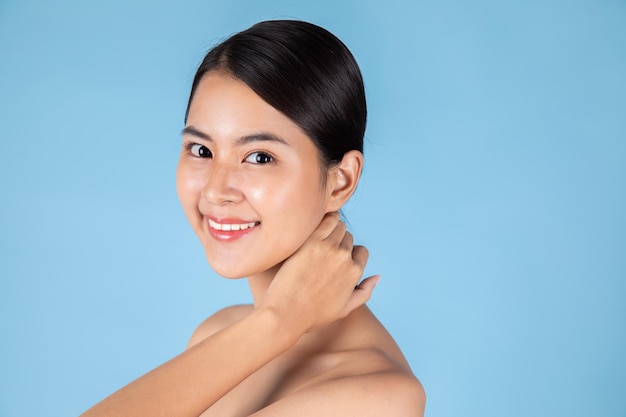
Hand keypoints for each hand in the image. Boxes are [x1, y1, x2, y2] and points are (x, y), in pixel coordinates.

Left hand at [259, 212, 379, 334]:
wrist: (286, 313)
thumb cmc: (313, 314)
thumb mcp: (345, 308)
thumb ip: (365, 292)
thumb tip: (378, 276)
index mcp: (355, 273)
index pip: (361, 251)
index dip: (351, 254)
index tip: (337, 259)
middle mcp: (345, 258)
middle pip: (348, 238)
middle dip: (340, 242)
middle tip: (323, 250)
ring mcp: (329, 248)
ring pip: (339, 226)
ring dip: (332, 229)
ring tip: (319, 237)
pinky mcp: (312, 242)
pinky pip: (326, 221)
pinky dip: (326, 219)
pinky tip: (318, 223)